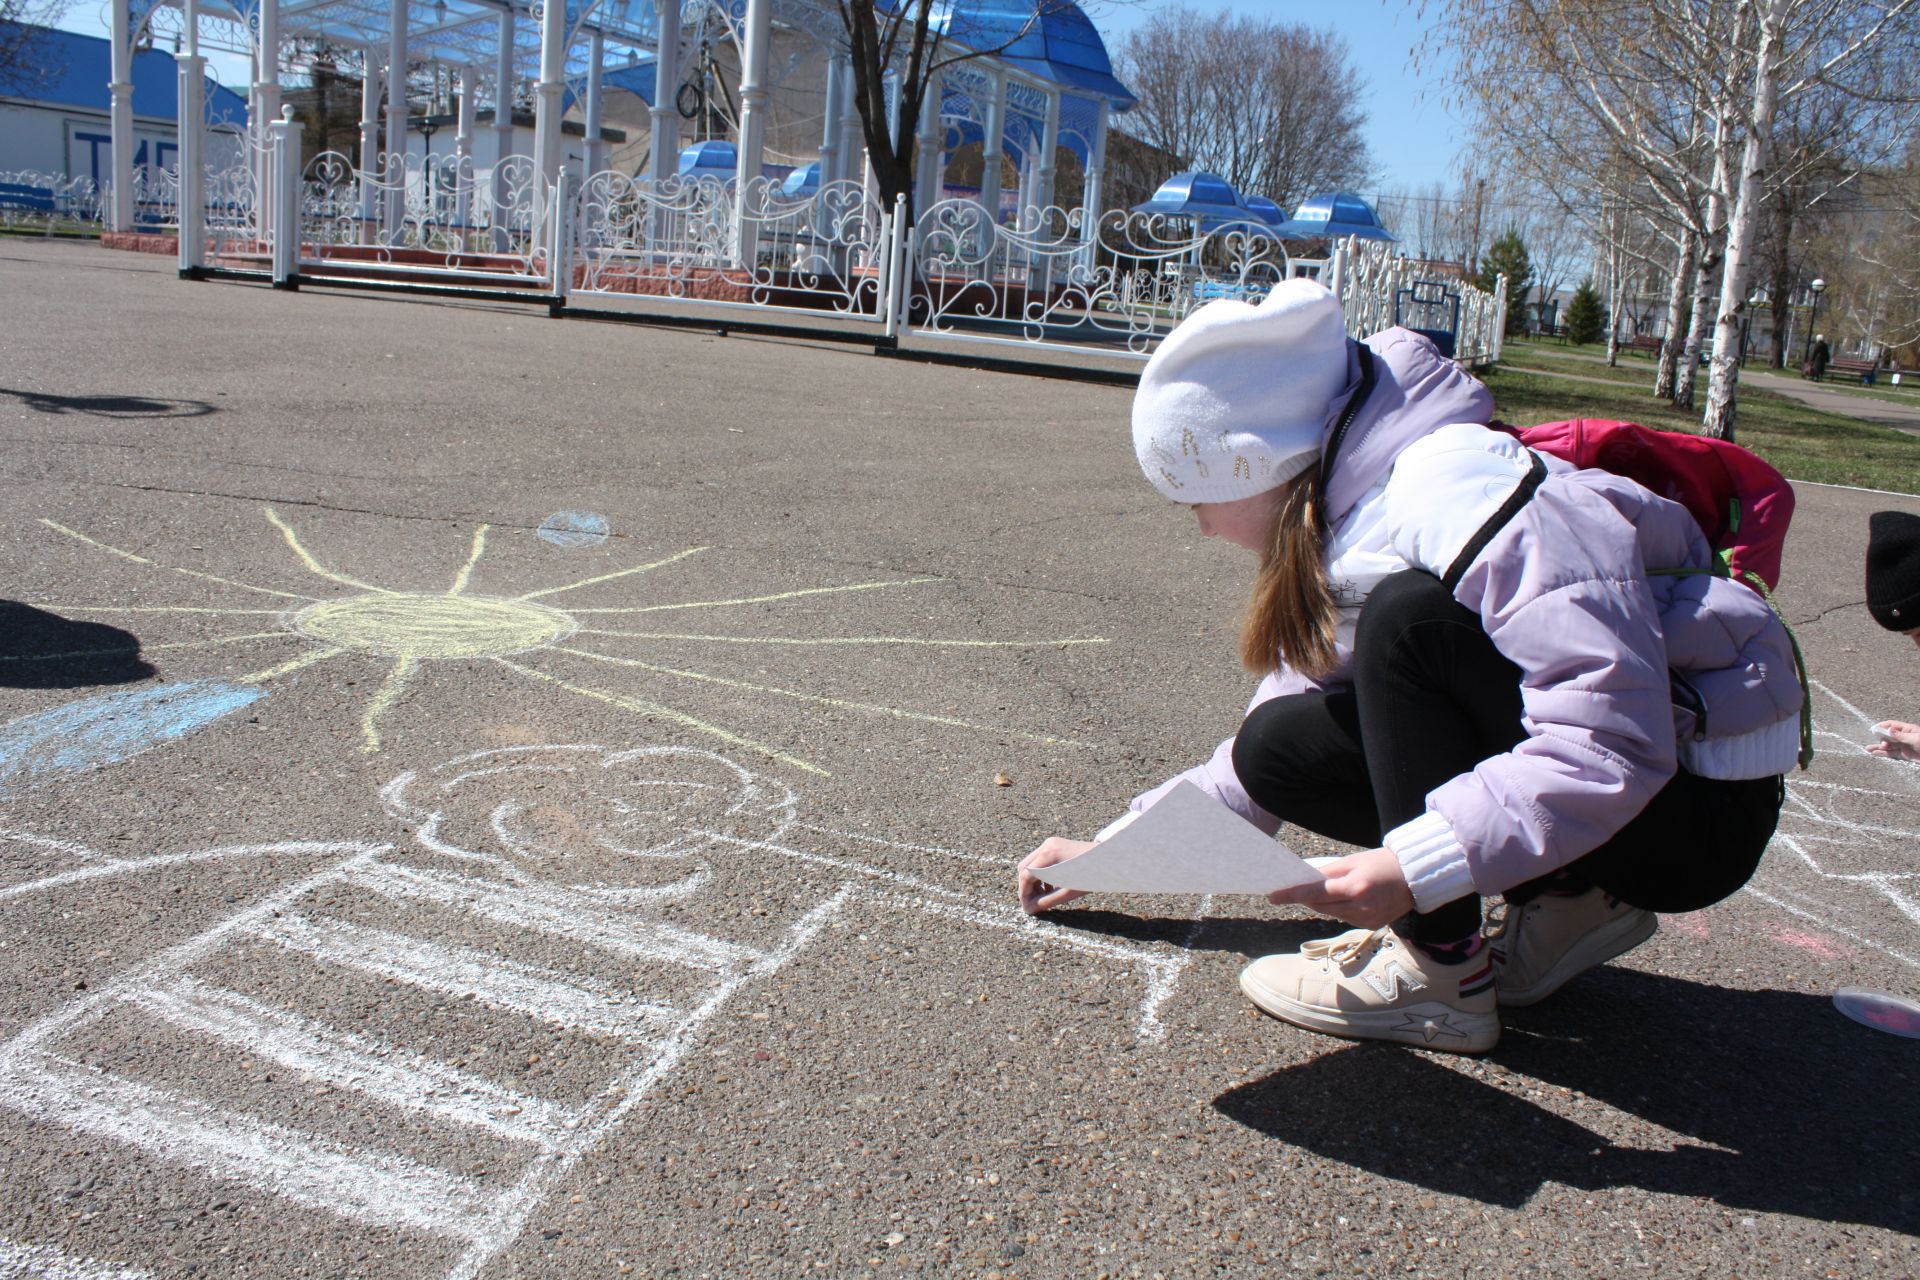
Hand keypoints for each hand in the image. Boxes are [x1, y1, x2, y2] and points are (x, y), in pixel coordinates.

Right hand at [1018, 837, 1094, 913]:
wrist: (1109, 858)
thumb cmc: (1092, 875)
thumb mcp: (1068, 892)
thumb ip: (1047, 901)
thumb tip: (1029, 910)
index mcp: (1049, 855)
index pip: (1026, 875)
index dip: (1024, 893)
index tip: (1027, 907)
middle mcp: (1047, 846)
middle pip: (1024, 868)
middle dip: (1026, 887)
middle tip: (1033, 903)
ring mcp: (1050, 843)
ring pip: (1030, 864)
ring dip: (1032, 881)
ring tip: (1042, 896)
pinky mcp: (1055, 844)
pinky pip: (1039, 860)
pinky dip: (1040, 873)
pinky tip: (1049, 886)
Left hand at [1266, 846, 1414, 928]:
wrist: (1417, 878)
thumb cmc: (1384, 863)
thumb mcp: (1354, 862)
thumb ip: (1328, 874)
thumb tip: (1303, 881)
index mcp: (1356, 888)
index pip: (1315, 893)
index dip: (1292, 895)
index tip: (1273, 896)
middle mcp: (1361, 908)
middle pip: (1321, 906)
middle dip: (1306, 897)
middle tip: (1291, 889)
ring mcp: (1367, 920)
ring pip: (1331, 914)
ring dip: (1323, 904)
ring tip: (1324, 890)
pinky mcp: (1371, 926)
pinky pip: (1344, 919)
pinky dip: (1339, 909)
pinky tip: (1344, 898)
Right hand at [1868, 721, 1919, 761]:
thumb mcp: (1915, 739)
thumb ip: (1901, 735)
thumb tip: (1889, 730)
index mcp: (1907, 730)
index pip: (1891, 725)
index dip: (1882, 726)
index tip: (1873, 730)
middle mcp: (1903, 737)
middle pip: (1888, 736)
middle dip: (1881, 739)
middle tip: (1882, 744)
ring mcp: (1902, 746)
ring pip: (1887, 746)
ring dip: (1877, 747)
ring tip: (1867, 749)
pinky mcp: (1903, 754)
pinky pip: (1890, 753)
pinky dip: (1882, 753)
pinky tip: (1874, 753)